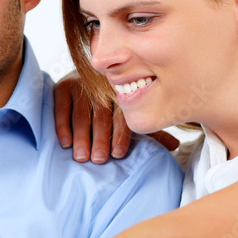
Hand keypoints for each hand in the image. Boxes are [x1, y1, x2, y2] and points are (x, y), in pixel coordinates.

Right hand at [53, 70, 178, 160]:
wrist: (84, 79)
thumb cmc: (112, 106)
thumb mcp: (131, 116)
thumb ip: (150, 131)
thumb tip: (175, 145)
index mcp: (121, 92)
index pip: (122, 114)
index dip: (120, 134)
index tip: (118, 154)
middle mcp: (101, 86)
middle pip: (102, 114)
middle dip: (101, 138)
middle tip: (99, 159)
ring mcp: (81, 84)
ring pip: (82, 113)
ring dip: (82, 136)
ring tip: (82, 156)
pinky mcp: (62, 87)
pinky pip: (62, 107)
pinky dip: (63, 125)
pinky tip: (66, 143)